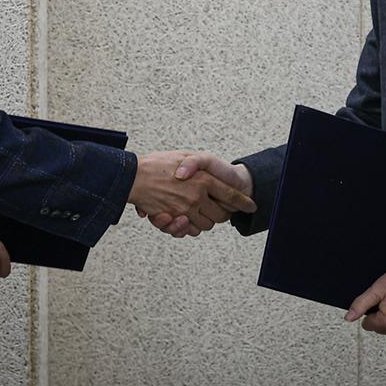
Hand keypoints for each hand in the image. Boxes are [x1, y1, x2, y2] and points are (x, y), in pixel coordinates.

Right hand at [128, 150, 255, 232]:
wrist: (134, 175)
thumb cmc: (159, 163)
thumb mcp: (185, 154)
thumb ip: (201, 164)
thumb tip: (210, 181)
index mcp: (204, 179)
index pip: (232, 195)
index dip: (244, 202)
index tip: (252, 206)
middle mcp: (197, 196)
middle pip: (222, 215)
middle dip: (223, 213)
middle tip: (219, 207)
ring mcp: (186, 209)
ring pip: (207, 225)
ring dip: (206, 220)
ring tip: (200, 210)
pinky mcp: (174, 219)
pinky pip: (191, 230)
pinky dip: (191, 227)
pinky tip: (187, 217)